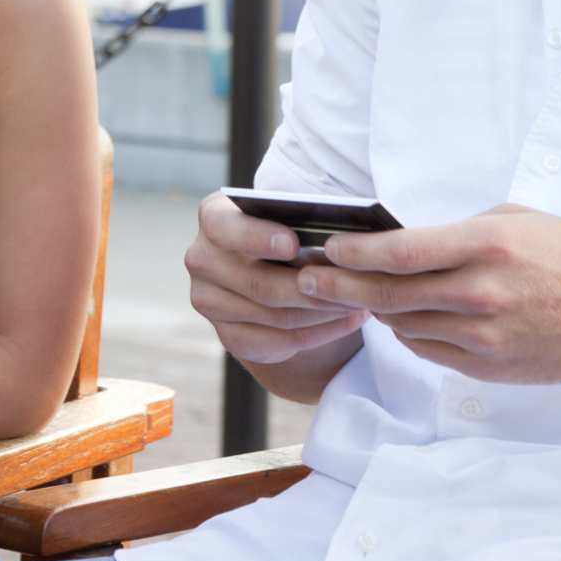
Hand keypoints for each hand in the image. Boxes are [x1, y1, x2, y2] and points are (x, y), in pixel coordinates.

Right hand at [186, 192, 368, 365]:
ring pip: (273, 316)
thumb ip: (300, 220)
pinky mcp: (227, 337)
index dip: (258, 237)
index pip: (224, 227)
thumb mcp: (288, 217)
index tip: (293, 244)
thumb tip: (339, 234)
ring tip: (358, 301)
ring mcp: (209, 301)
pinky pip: (277, 343)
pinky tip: (346, 321)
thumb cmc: (286, 233)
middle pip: (257, 283)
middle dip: (311, 286)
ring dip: (322, 311)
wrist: (270, 271)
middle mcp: (202, 259)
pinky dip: (318, 334)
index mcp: (213, 218)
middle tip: (352, 284)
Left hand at [296, 205, 560, 383]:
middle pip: (391, 294)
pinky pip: (430, 350)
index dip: (356, 252)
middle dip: (340, 286)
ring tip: (349, 295)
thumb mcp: (515, 219)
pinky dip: (409, 332)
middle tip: (307, 280)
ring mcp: (486, 338)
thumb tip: (403, 240)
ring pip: (405, 325)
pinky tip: (401, 316)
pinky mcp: (490, 368)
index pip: (401, 252)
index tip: (328, 247)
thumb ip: (458, 232)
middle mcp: (482, 294)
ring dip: (374, 310)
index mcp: (487, 247)